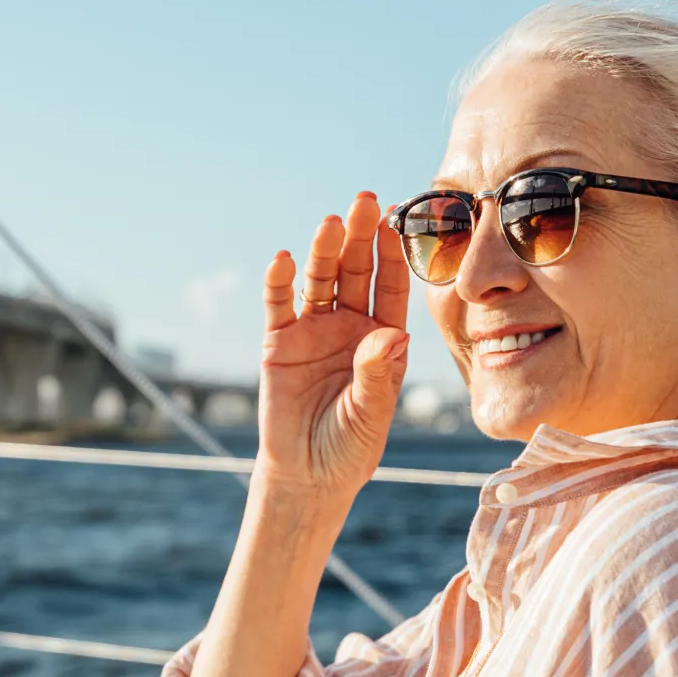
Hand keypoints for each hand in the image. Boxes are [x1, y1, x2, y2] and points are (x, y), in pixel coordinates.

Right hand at [255, 191, 411, 502]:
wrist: (308, 475)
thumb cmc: (350, 447)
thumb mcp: (371, 413)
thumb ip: (378, 374)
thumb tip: (392, 336)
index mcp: (383, 337)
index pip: (391, 288)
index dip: (394, 257)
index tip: (399, 224)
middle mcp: (349, 325)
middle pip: (355, 272)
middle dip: (361, 238)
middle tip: (365, 201)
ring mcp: (313, 330)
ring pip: (319, 280)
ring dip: (324, 251)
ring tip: (330, 223)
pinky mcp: (278, 342)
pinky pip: (279, 305)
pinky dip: (278, 282)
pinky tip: (283, 258)